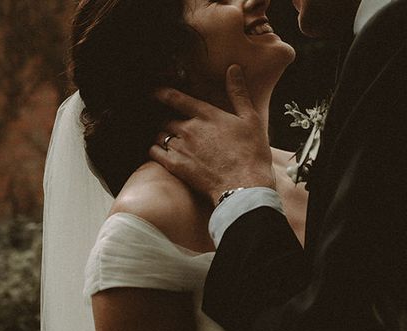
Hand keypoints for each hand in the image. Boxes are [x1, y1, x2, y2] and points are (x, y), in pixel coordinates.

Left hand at [150, 65, 275, 206]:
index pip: (176, 98)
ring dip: (162, 135)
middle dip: (167, 120)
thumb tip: (233, 69)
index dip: (162, 93)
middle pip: (166, 118)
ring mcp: (181, 148)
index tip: (154, 92)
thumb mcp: (251, 120)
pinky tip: (158, 152)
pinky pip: (155, 153)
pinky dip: (155, 150)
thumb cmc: (251, 155)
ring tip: (167, 140)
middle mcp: (190, 128)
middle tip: (168, 123)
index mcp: (206, 115)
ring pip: (160, 135)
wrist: (244, 186)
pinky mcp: (177, 166)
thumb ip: (238, 93)